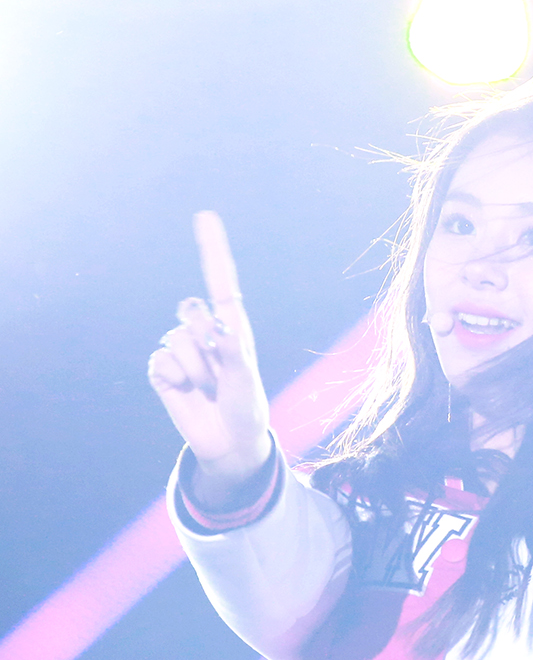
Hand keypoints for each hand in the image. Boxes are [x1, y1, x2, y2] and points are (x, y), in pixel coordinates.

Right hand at [148, 212, 271, 500]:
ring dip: (195, 370)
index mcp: (232, 326)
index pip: (220, 281)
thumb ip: (233, 352)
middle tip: (220, 374)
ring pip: (176, 339)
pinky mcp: (164, 370)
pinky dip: (174, 380)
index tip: (204, 216)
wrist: (229, 443)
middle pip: (190, 308)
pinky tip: (186, 393)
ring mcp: (183, 350)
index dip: (212, 249)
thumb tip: (219, 326)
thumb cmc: (246, 408)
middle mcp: (206, 332)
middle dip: (204, 339)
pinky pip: (160, 361)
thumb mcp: (246, 380)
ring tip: (209, 390)